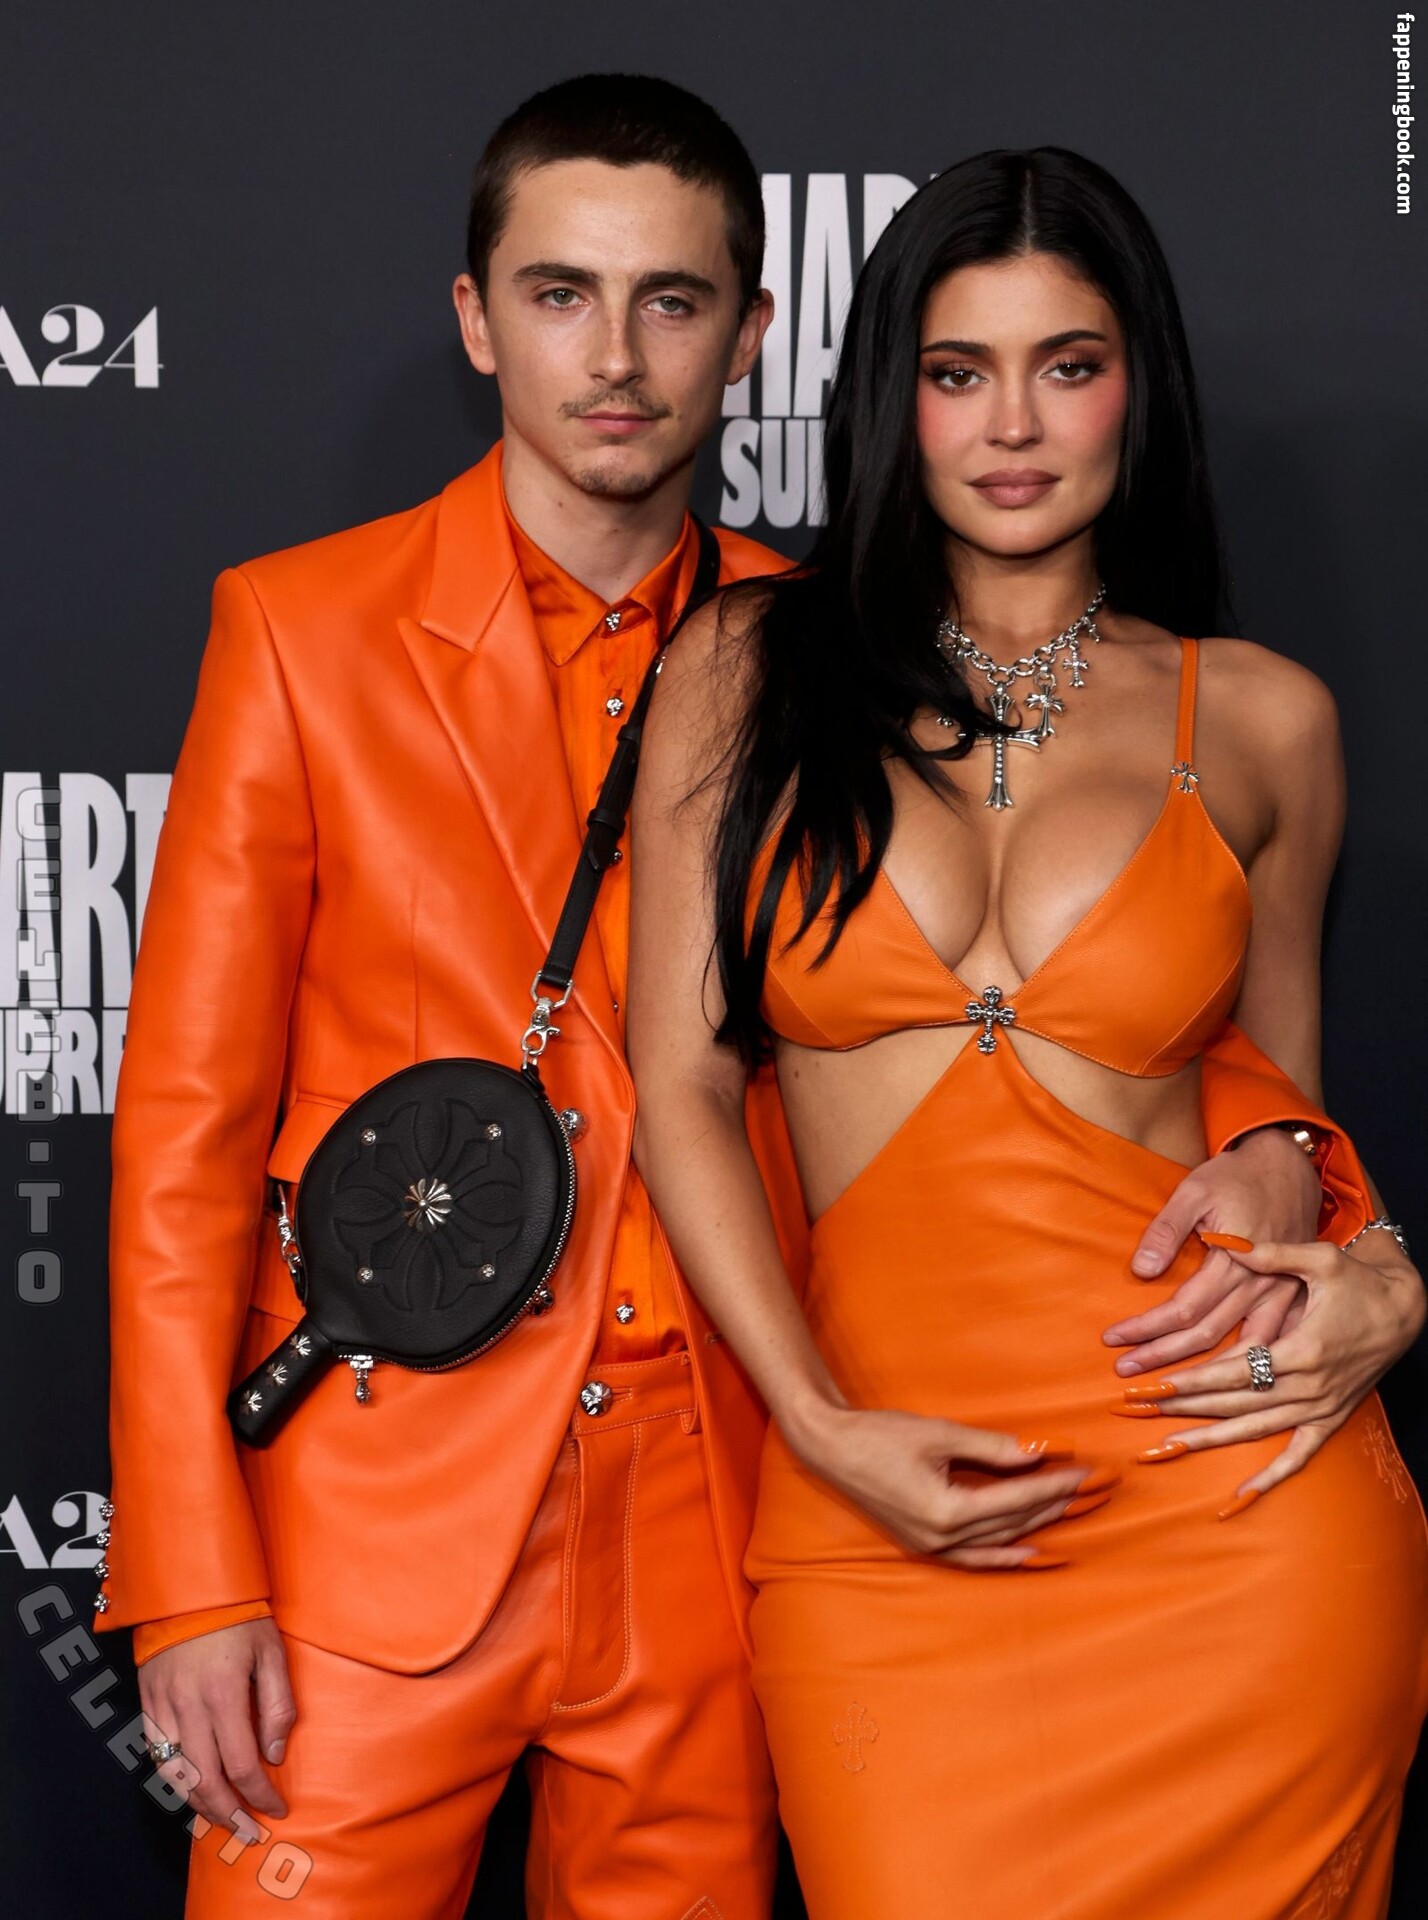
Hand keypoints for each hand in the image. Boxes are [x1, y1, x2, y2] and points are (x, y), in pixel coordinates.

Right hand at [140, 1619, 294, 1832]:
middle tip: (250, 1833)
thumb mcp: (272, 1652)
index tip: (277, 1808)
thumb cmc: (239, 1617)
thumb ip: (277, 1705)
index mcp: (224, 1694)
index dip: (260, 1795)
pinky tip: (192, 1792)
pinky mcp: (147, 1704)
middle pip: (207, 1781)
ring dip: (201, 1806)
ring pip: (177, 1775)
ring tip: (223, 1823)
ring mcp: (163, 1708)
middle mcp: (189, 1707)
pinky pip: (157, 1755)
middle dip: (230, 1815)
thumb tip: (274, 1754)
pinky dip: (174, 1781)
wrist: (190, 1588)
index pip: (243, 1765)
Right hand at [785, 1403, 1113, 1568]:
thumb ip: (991, 1448)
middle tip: (1091, 1488)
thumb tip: (1037, 1452)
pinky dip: (1003, 1557)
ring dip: (1037, 1524)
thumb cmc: (879, 1435)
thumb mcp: (939, 1434)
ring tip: (1070, 1509)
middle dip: (1055, 1503)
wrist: (830, 1448)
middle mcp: (941, 1537)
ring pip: (999, 1539)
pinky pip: (973, 1558)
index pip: (1016, 1497)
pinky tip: (1030, 1553)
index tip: (1086, 1471)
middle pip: (1013, 1521)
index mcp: (946, 1510)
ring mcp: (931, 1546)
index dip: (1054, 1483)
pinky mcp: (923, 1545)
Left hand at [1104, 1128, 1319, 1374]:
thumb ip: (1167, 1229)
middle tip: (1124, 1373)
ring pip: (1240, 1350)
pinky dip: (1248, 1370)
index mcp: (1235, 1260)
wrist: (1290, 1166)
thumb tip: (1142, 1270)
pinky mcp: (1292, 1298)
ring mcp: (1281, 1296)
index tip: (1113, 1340)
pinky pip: (1270, 1346)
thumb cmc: (1237, 1175)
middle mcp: (1260, 1286)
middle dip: (1162, 1358)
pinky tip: (1227, 1390)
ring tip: (1166, 1392)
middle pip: (1206, 1336)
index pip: (1183, 1309)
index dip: (1146, 1328)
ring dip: (1203, 1375)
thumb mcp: (1195, 1189)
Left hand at [1114, 1235, 1425, 1507]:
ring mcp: (1321, 1407)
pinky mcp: (1331, 1418)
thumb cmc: (1359, 1281)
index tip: (1155, 1385)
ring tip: (1165, 1446)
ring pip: (1256, 1430)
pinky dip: (1271, 1478)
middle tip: (1138, 1410)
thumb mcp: (1319, 1258)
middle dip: (1183, 1407)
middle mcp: (1310, 1386)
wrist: (1404, 1310)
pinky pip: (1299, 1455)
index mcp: (1302, 1349)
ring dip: (1209, 1439)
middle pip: (1235, 1402)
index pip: (1234, 1371)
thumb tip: (1226, 1242)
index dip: (1192, 1380)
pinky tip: (1239, 1497)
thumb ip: (1271, 1254)